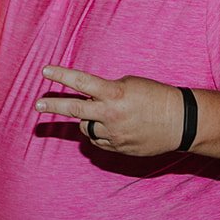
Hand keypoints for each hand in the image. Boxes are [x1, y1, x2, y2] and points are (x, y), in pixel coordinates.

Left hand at [35, 65, 185, 156]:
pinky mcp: (118, 148)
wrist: (181, 122)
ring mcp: (113, 133)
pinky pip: (98, 140)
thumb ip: (107, 91)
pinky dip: (100, 133)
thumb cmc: (156, 97)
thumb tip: (90, 99)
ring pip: (85, 127)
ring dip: (87, 120)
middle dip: (53, 106)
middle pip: (74, 110)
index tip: (45, 71)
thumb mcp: (130, 85)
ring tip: (100, 114)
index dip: (61, 76)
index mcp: (114, 94)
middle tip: (38, 105)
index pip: (81, 82)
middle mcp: (110, 114)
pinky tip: (114, 128)